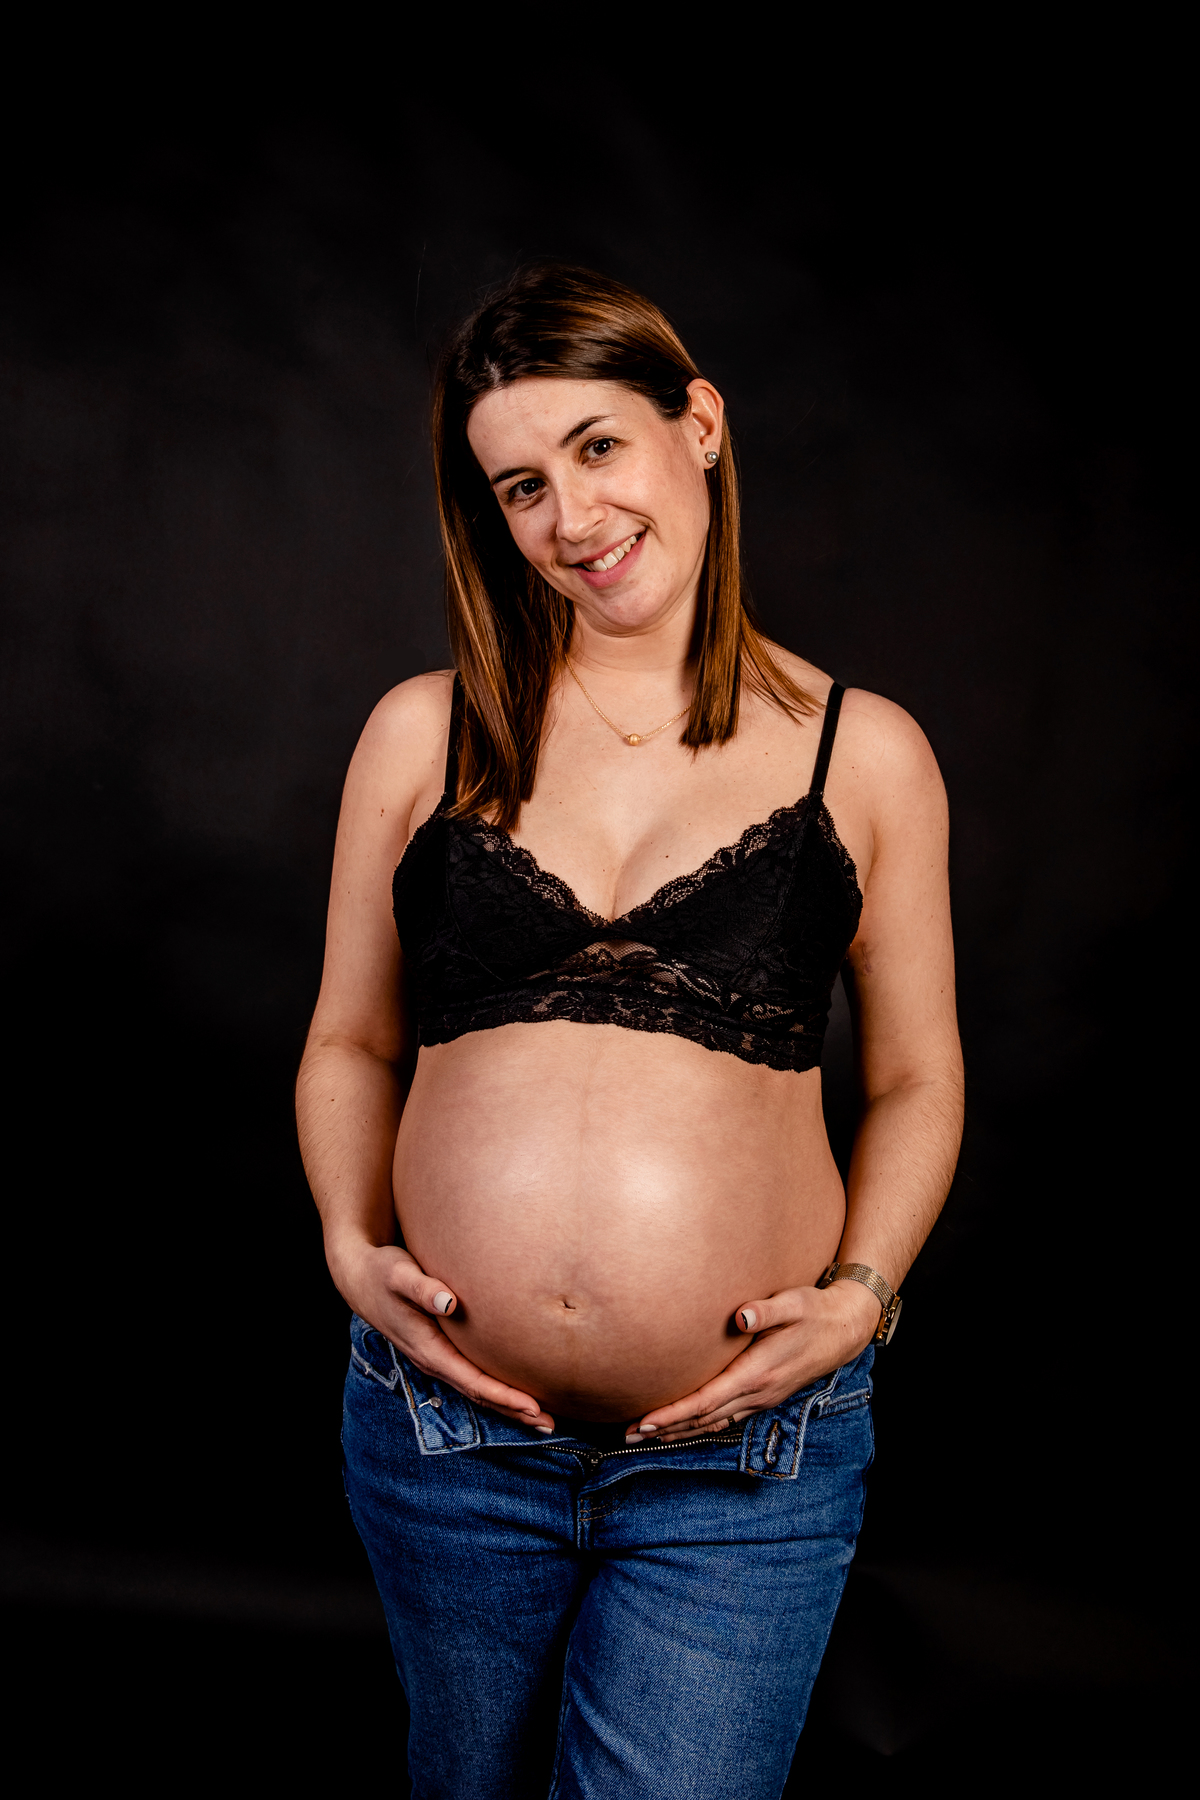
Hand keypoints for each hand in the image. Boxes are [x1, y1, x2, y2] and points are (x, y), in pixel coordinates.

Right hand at [330, 1236, 555, 1431]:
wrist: (360, 1277)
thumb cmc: (383, 1272)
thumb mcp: (399, 1274)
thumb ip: (422, 1288)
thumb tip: (449, 1303)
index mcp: (428, 1349)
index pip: (472, 1381)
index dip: (504, 1396)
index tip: (533, 1406)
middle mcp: (433, 1360)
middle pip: (479, 1394)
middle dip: (513, 1410)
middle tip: (549, 1423)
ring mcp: (436, 1358)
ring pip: (476, 1389)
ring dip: (507, 1405)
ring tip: (540, 1417)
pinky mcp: (440, 1349)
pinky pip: (471, 1377)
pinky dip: (495, 1388)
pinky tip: (513, 1390)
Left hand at [628, 1280, 880, 1443]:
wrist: (844, 1329)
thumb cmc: (814, 1310)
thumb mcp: (793, 1303)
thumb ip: (766, 1310)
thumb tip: (741, 1316)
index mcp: (757, 1373)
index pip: (706, 1400)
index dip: (674, 1413)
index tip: (645, 1421)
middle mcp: (757, 1393)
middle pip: (703, 1418)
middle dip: (665, 1428)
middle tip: (628, 1434)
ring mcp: (761, 1399)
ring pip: (712, 1423)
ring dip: (679, 1431)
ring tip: (645, 1436)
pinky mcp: (763, 1397)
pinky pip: (725, 1418)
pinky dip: (700, 1426)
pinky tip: (684, 1427)